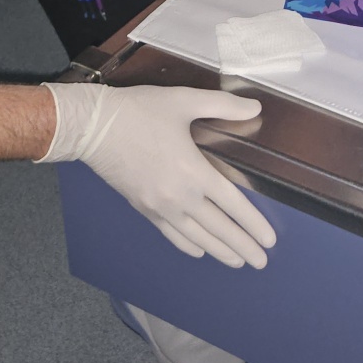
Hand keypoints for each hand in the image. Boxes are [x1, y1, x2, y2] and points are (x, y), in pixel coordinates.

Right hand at [43, 83, 275, 267]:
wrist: (92, 128)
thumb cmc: (138, 112)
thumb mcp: (184, 100)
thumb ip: (222, 105)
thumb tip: (255, 106)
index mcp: (194, 171)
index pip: (233, 205)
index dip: (254, 224)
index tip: (269, 240)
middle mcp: (180, 196)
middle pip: (219, 229)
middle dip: (242, 246)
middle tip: (261, 261)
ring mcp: (160, 207)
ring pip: (197, 238)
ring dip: (220, 251)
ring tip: (237, 262)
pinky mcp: (144, 209)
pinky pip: (172, 234)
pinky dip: (189, 246)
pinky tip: (199, 251)